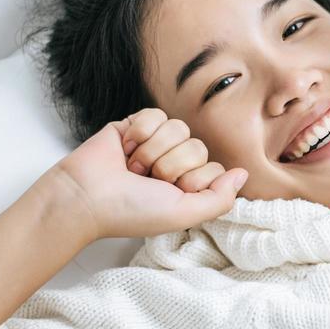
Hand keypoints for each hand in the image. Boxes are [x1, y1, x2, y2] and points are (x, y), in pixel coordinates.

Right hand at [50, 108, 248, 239]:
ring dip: (152, 151)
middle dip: (170, 165)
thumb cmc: (130, 211)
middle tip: (145, 180)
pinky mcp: (136, 124)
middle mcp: (174, 164)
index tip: (169, 192)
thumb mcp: (183, 214)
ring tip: (132, 167)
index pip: (214, 168)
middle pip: (197, 147)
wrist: (85, 195)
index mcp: (187, 186)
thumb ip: (220, 199)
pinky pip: (157, 114)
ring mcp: (155, 143)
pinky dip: (140, 132)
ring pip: (179, 128)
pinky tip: (125, 148)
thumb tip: (243, 174)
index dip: (193, 179)